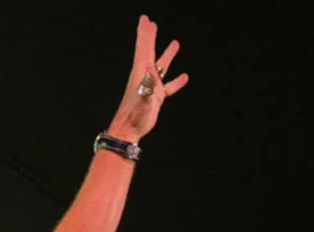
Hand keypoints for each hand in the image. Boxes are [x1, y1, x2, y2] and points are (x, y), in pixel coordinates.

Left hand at [107, 14, 188, 142]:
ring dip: (166, 54)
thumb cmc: (134, 116)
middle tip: (150, 22)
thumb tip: (149, 68)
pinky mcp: (155, 97)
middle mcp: (145, 76)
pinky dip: (176, 81)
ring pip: (160, 65)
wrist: (129, 131)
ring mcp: (151, 86)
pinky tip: (184, 77)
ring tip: (175, 43)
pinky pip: (168, 86)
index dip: (144, 32)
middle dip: (150, 36)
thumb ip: (147, 84)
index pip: (143, 47)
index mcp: (141, 72)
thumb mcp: (143, 98)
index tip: (145, 19)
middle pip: (148, 50)